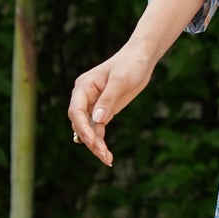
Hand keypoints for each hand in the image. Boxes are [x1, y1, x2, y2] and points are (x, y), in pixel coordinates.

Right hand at [69, 42, 152, 165]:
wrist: (142, 59)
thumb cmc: (130, 64)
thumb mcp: (120, 81)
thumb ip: (107, 100)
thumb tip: (97, 120)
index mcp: (83, 86)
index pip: (76, 111)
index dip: (83, 128)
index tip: (93, 141)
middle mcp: (85, 97)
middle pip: (80, 123)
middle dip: (90, 140)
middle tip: (103, 155)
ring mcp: (93, 104)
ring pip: (88, 129)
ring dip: (95, 144)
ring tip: (107, 159)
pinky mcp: (104, 110)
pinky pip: (98, 129)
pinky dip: (101, 140)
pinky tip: (107, 154)